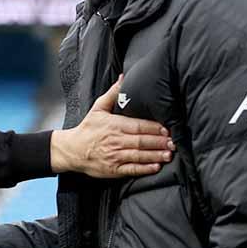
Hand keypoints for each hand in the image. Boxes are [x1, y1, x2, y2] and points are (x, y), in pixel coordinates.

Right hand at [51, 76, 174, 177]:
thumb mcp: (98, 108)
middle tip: (174, 142)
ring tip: (169, 154)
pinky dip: (144, 168)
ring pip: (139, 155)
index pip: (137, 126)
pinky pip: (132, 169)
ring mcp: (114, 156)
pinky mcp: (114, 169)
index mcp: (114, 125)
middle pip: (141, 141)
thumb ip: (113, 93)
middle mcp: (115, 141)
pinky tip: (156, 167)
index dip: (153, 127)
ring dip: (155, 155)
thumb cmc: (88, 128)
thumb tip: (124, 77)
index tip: (167, 128)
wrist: (72, 150)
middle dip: (159, 141)